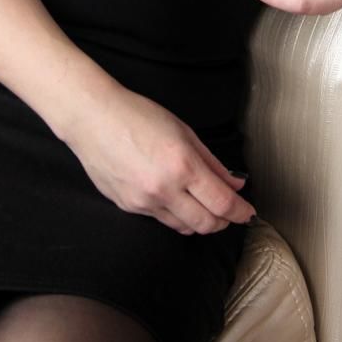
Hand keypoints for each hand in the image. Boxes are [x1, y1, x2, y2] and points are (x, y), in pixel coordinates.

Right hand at [62, 85, 255, 236]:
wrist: (92, 118)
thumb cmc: (137, 115)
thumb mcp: (183, 131)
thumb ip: (211, 162)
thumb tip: (235, 183)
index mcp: (182, 165)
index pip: (222, 203)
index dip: (240, 211)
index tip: (248, 212)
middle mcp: (164, 190)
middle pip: (206, 224)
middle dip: (224, 221)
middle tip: (230, 213)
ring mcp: (144, 202)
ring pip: (184, 227)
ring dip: (200, 221)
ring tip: (205, 206)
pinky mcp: (128, 207)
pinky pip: (160, 219)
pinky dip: (175, 214)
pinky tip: (175, 198)